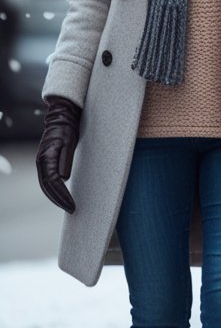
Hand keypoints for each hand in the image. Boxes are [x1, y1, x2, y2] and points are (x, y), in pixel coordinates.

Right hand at [36, 97, 80, 212]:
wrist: (62, 118)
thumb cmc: (67, 129)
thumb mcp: (69, 142)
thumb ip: (65, 160)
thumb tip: (63, 178)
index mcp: (46, 159)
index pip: (53, 183)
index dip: (62, 195)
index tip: (72, 204)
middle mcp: (41, 163)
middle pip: (47, 187)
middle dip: (59, 200)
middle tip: (72, 209)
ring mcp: (43, 163)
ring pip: (46, 185)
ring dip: (56, 197)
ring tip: (68, 206)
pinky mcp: (47, 162)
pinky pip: (49, 180)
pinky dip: (54, 190)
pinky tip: (62, 195)